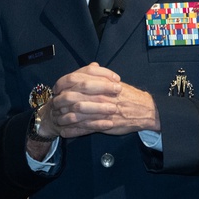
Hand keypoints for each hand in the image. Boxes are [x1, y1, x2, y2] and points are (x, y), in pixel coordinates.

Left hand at [40, 62, 159, 138]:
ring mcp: (100, 111)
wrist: (144, 110)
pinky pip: (84, 128)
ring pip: (75, 113)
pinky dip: (73, 131)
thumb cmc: (128, 95)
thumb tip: (91, 66)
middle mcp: (99, 95)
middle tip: (54, 104)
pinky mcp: (103, 125)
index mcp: (100, 83)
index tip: (56, 87)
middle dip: (60, 101)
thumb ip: (101, 74)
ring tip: (57, 118)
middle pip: (72, 96)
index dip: (62, 83)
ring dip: (64, 116)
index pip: (75, 79)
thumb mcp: (114, 80)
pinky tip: (65, 132)